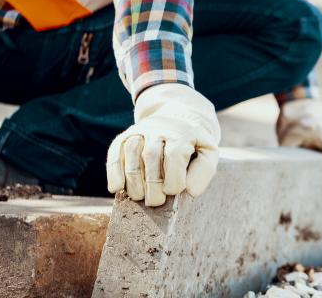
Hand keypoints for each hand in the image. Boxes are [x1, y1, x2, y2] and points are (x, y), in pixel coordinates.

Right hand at [106, 84, 220, 206]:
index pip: (174, 156)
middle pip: (151, 156)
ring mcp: (139, 131)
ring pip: (131, 154)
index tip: (174, 191)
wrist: (179, 120)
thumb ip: (204, 171)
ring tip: (139, 197)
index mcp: (182, 133)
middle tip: (156, 201)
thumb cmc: (193, 145)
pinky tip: (117, 188)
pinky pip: (114, 153)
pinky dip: (114, 172)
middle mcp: (159, 129)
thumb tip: (189, 191)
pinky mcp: (124, 137)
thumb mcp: (207, 154)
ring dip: (133, 181)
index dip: (173, 180)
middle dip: (152, 185)